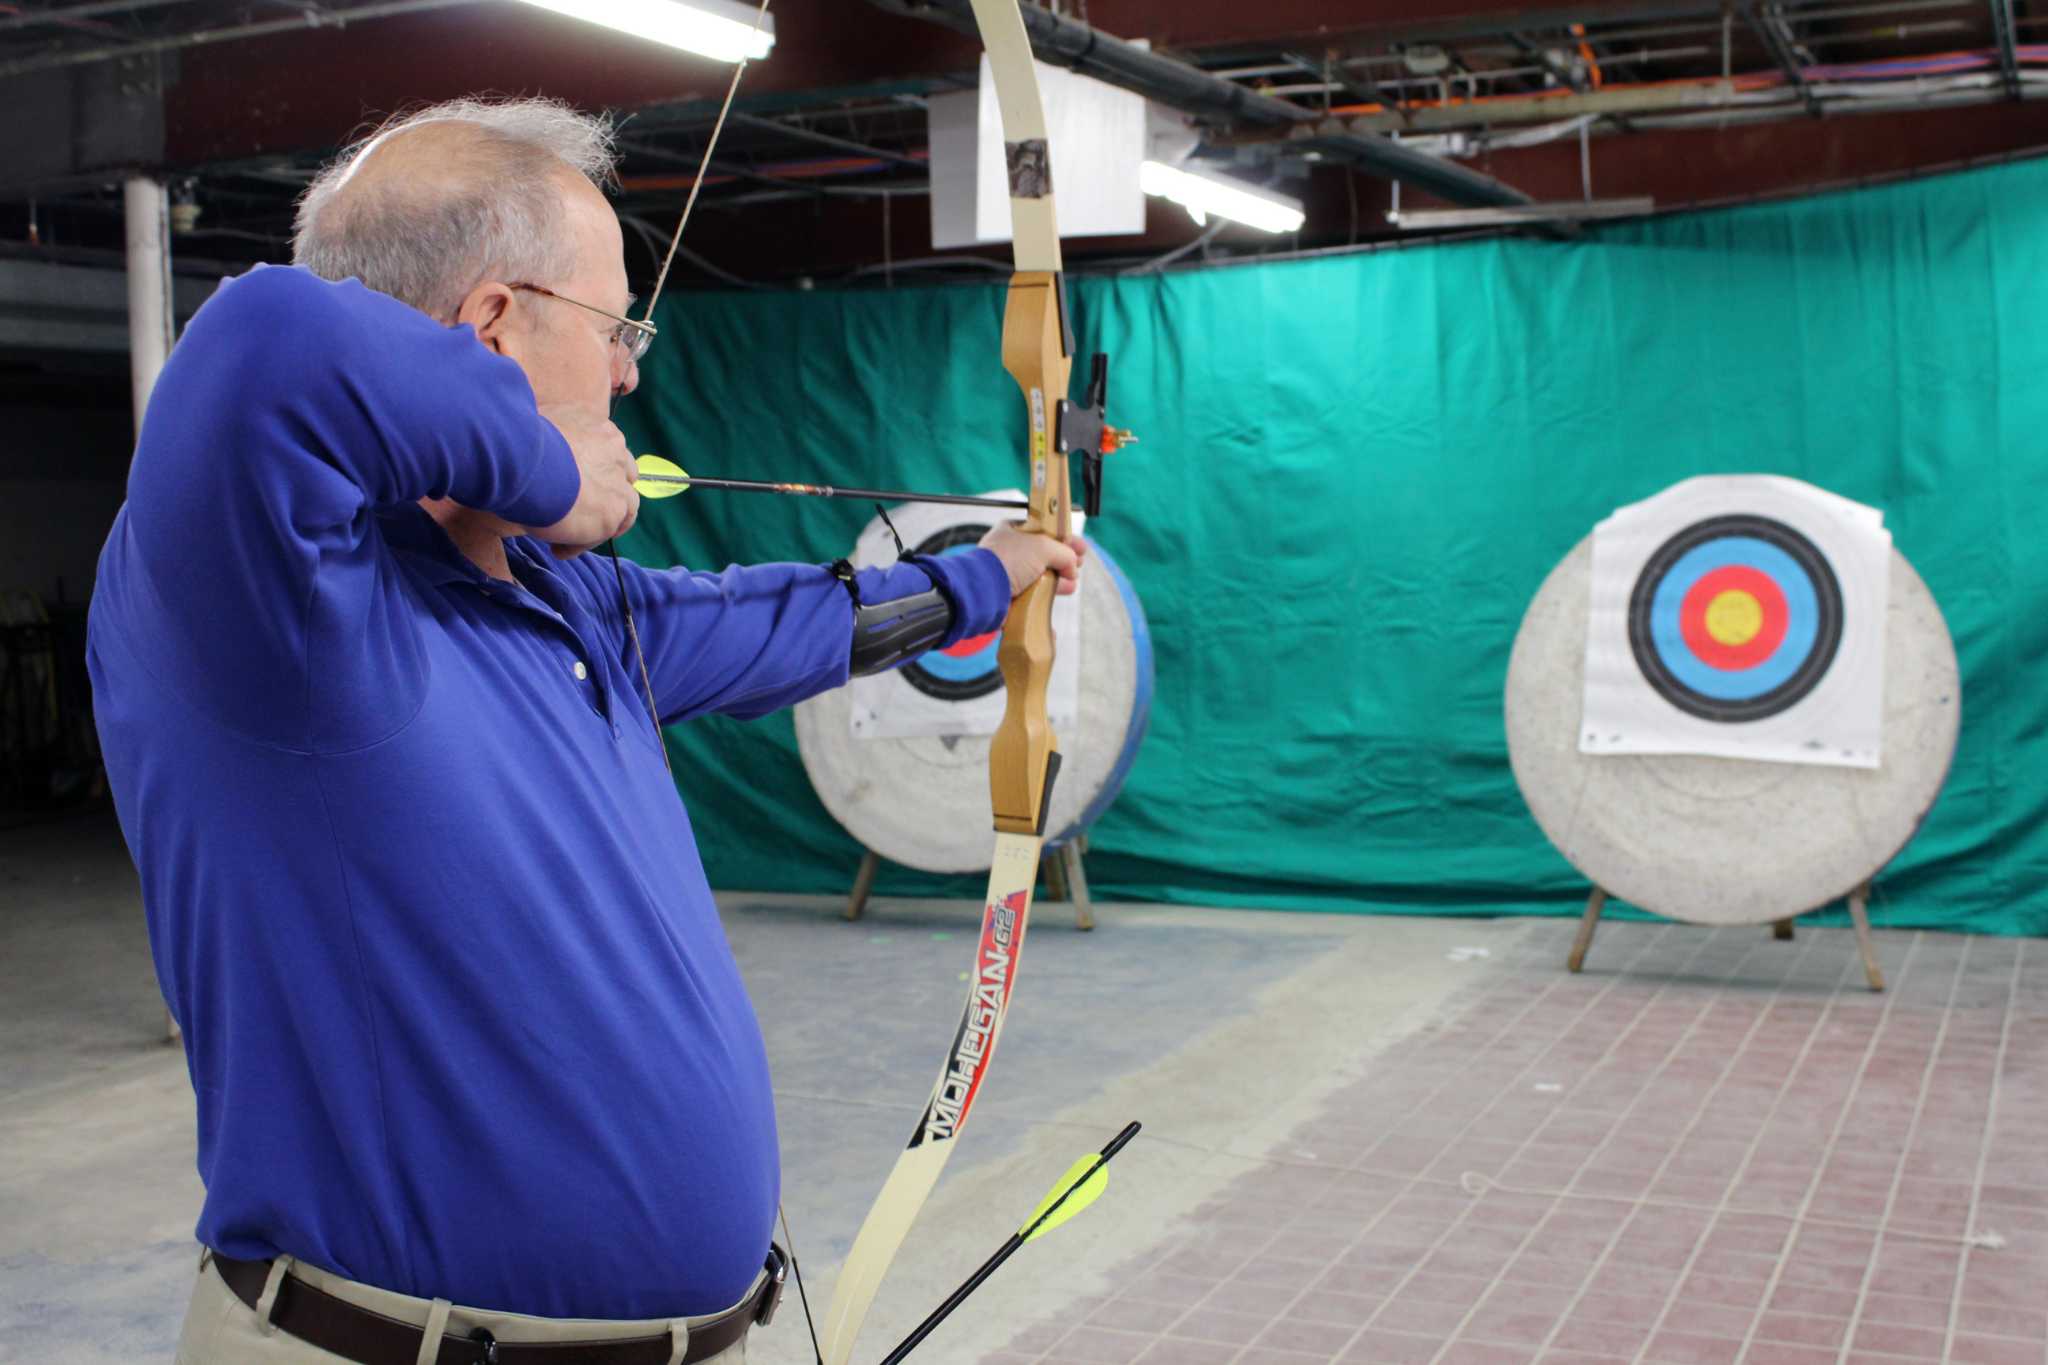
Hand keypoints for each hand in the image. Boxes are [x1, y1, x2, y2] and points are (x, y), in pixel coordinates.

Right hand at [533, 402, 638, 556]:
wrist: (520, 460)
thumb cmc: (518, 442)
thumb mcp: (539, 429)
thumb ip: (549, 440)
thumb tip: (531, 444)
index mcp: (601, 431)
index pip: (610, 454)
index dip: (595, 472)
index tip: (573, 485)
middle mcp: (616, 454)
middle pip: (624, 480)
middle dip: (608, 496)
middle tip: (582, 513)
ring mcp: (618, 485)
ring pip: (623, 510)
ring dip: (599, 526)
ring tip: (569, 539)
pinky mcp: (612, 513)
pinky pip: (601, 535)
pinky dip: (581, 544)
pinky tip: (558, 549)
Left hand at [979, 522, 1086, 597]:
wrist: (985, 590)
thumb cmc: (1009, 560)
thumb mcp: (1043, 547)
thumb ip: (1063, 552)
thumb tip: (1072, 564)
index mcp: (1014, 530)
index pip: (1045, 531)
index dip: (1065, 538)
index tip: (1080, 547)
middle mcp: (1012, 549)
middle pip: (1046, 554)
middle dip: (1065, 560)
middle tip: (1078, 564)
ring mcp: (1012, 572)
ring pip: (1042, 574)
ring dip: (1060, 578)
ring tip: (1072, 581)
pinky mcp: (1013, 592)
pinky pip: (1036, 591)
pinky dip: (1050, 592)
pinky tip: (1063, 591)